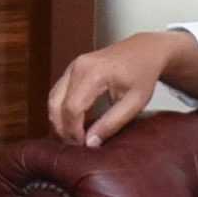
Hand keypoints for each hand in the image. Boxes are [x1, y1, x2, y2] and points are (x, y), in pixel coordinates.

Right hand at [45, 30, 197, 146]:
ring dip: (58, 121)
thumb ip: (112, 123)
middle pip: (56, 104)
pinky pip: (58, 93)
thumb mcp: (134, 103)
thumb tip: (90, 143)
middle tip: (76, 146)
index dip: (73, 131)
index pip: (72, 108)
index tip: (84, 145)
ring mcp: (73, 66)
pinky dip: (60, 110)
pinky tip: (72, 124)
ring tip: (73, 137)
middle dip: (62, 129)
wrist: (145, 51)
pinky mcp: (71, 68)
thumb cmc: (143, 75)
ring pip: (52, 99)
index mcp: (95, 73)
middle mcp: (78, 66)